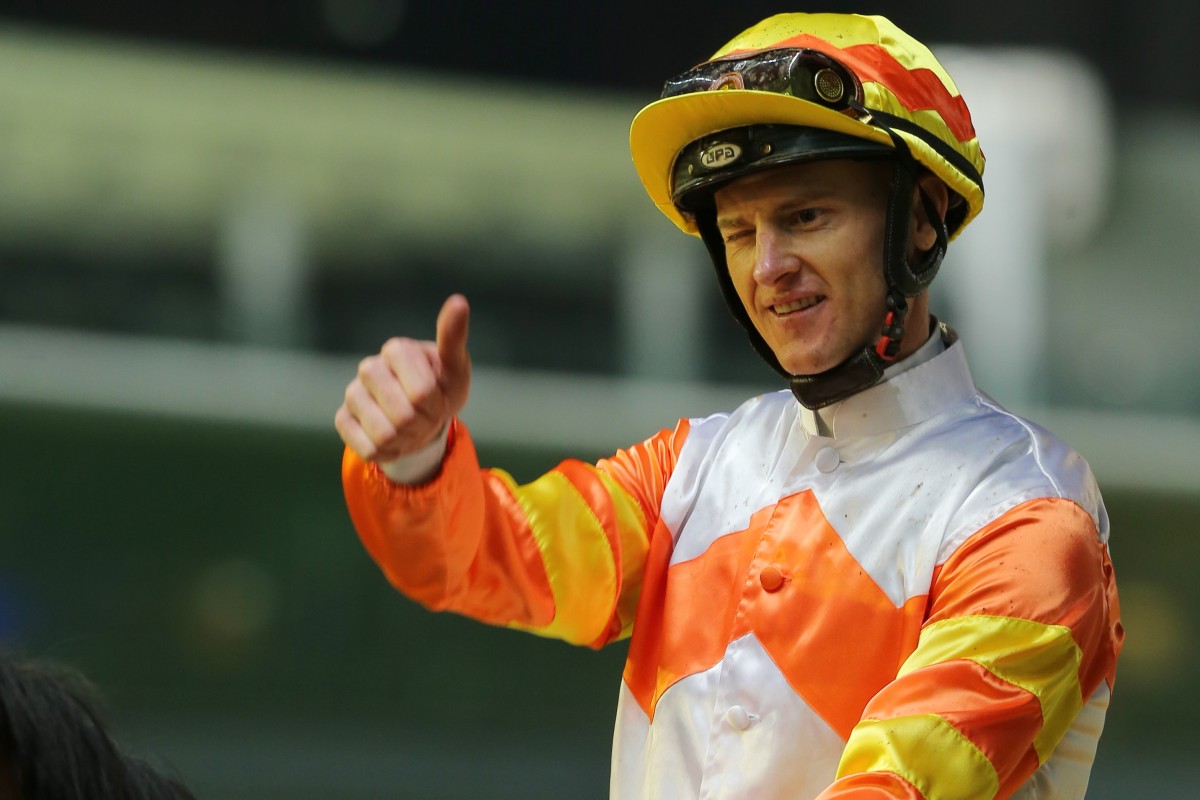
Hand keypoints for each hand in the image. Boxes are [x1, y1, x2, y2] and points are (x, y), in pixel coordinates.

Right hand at [335, 294, 471, 462]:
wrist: (424, 416)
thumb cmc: (442, 388)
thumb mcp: (455, 367)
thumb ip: (453, 336)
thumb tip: (459, 301)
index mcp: (397, 350)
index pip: (421, 392)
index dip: (436, 404)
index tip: (438, 396)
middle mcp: (369, 367)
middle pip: (403, 415)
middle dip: (423, 423)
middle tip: (426, 414)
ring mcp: (353, 393)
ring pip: (384, 435)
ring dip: (407, 440)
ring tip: (411, 427)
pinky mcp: (342, 419)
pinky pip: (367, 448)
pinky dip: (389, 452)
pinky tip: (394, 439)